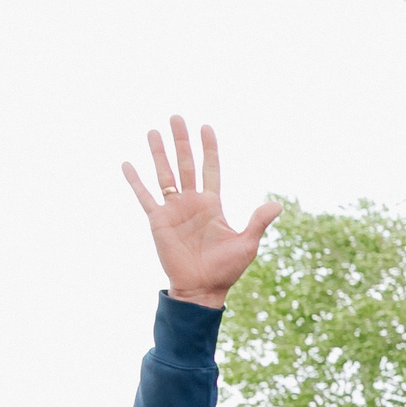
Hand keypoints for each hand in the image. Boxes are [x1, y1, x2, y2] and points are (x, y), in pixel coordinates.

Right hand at [121, 117, 279, 307]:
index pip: (211, 169)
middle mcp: (192, 202)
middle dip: (181, 141)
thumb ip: (258, 222)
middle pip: (186, 164)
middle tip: (176, 117)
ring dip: (158, 153)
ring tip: (153, 131)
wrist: (203, 289)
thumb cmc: (226, 269)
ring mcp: (174, 210)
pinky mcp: (158, 221)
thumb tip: (278, 204)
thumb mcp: (246, 244)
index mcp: (212, 205)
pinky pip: (145, 197)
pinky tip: (127, 164)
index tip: (206, 127)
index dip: (209, 149)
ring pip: (164, 175)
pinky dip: (135, 181)